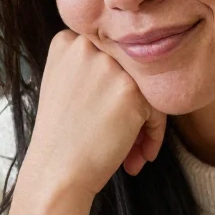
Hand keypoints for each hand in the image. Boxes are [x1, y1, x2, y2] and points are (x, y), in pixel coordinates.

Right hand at [22, 30, 166, 198]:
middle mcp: (87, 45)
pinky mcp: (129, 89)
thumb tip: (143, 68)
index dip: (116, 88)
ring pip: (148, 88)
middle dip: (133, 106)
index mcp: (67, 41)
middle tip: (127, 140)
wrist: (55, 173)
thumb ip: (94, 66)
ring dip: (145, 124)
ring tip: (133, 154)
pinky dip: (153, 135)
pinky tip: (136, 158)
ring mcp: (108, 65)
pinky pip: (159, 109)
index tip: (110, 116)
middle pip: (131, 70)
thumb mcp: (64, 85)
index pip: (112, 56)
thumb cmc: (63, 138)